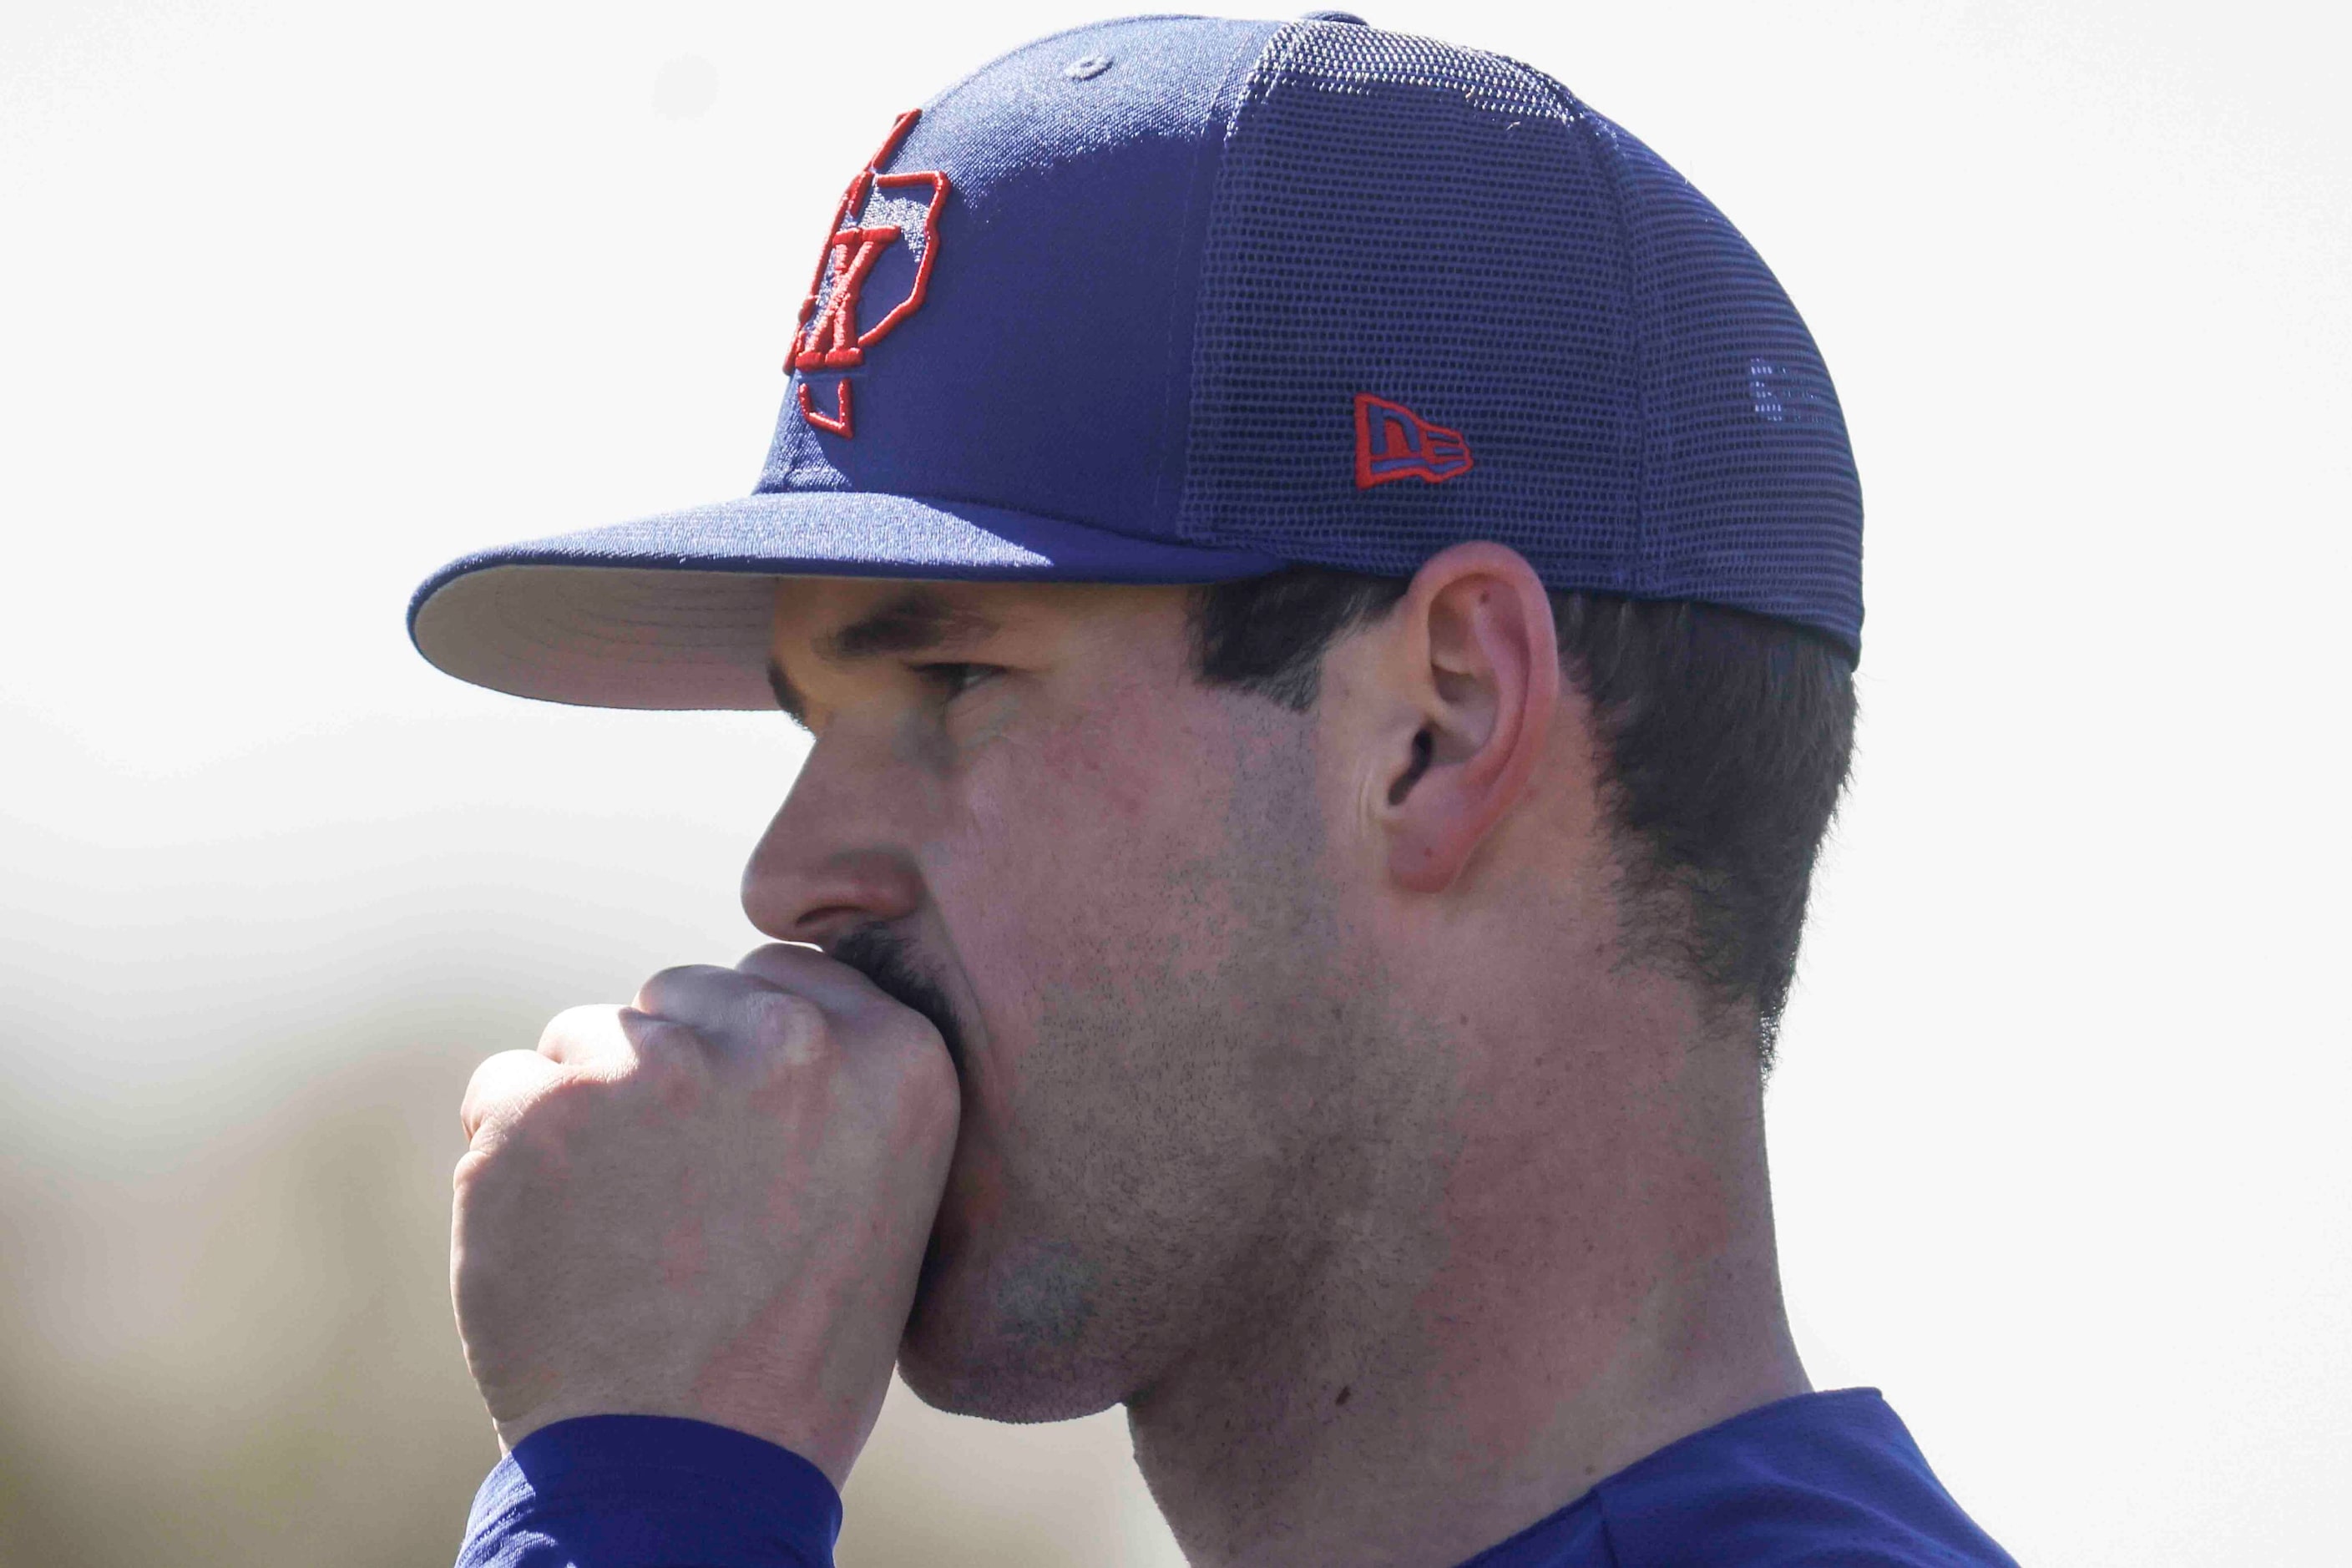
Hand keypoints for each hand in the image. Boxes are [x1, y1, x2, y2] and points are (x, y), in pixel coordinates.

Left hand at [451, 944, 959, 1483]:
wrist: (684, 1476)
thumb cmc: (791, 1357)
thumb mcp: (884, 1200)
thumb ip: (839, 1088)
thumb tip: (761, 1015)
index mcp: (899, 1060)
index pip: (786, 977)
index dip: (746, 1052)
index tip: (740, 1134)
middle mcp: (792, 1041)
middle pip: (682, 996)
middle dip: (667, 1073)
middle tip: (676, 1197)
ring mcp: (662, 1065)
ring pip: (590, 1035)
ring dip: (588, 1112)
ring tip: (618, 1231)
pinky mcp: (545, 1106)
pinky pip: (502, 1087)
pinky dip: (508, 1157)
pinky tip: (553, 1238)